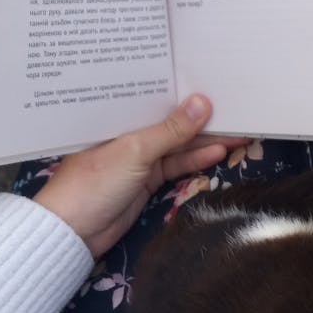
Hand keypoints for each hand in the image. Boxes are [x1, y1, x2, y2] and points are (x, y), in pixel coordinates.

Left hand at [34, 94, 242, 257]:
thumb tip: (203, 102)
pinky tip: (219, 151)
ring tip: (238, 131)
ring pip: (178, 144)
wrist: (73, 231)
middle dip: (200, 117)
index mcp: (117, 115)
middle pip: (170, 121)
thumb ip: (171, 130)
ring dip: (205, 140)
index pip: (154, 96)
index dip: (181, 89)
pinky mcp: (147, 179)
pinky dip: (196, 159)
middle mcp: (128, 132)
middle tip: (236, 108)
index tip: (212, 81)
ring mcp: (139, 157)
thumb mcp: (135, 151)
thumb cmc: (94, 182)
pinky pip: (176, 165)